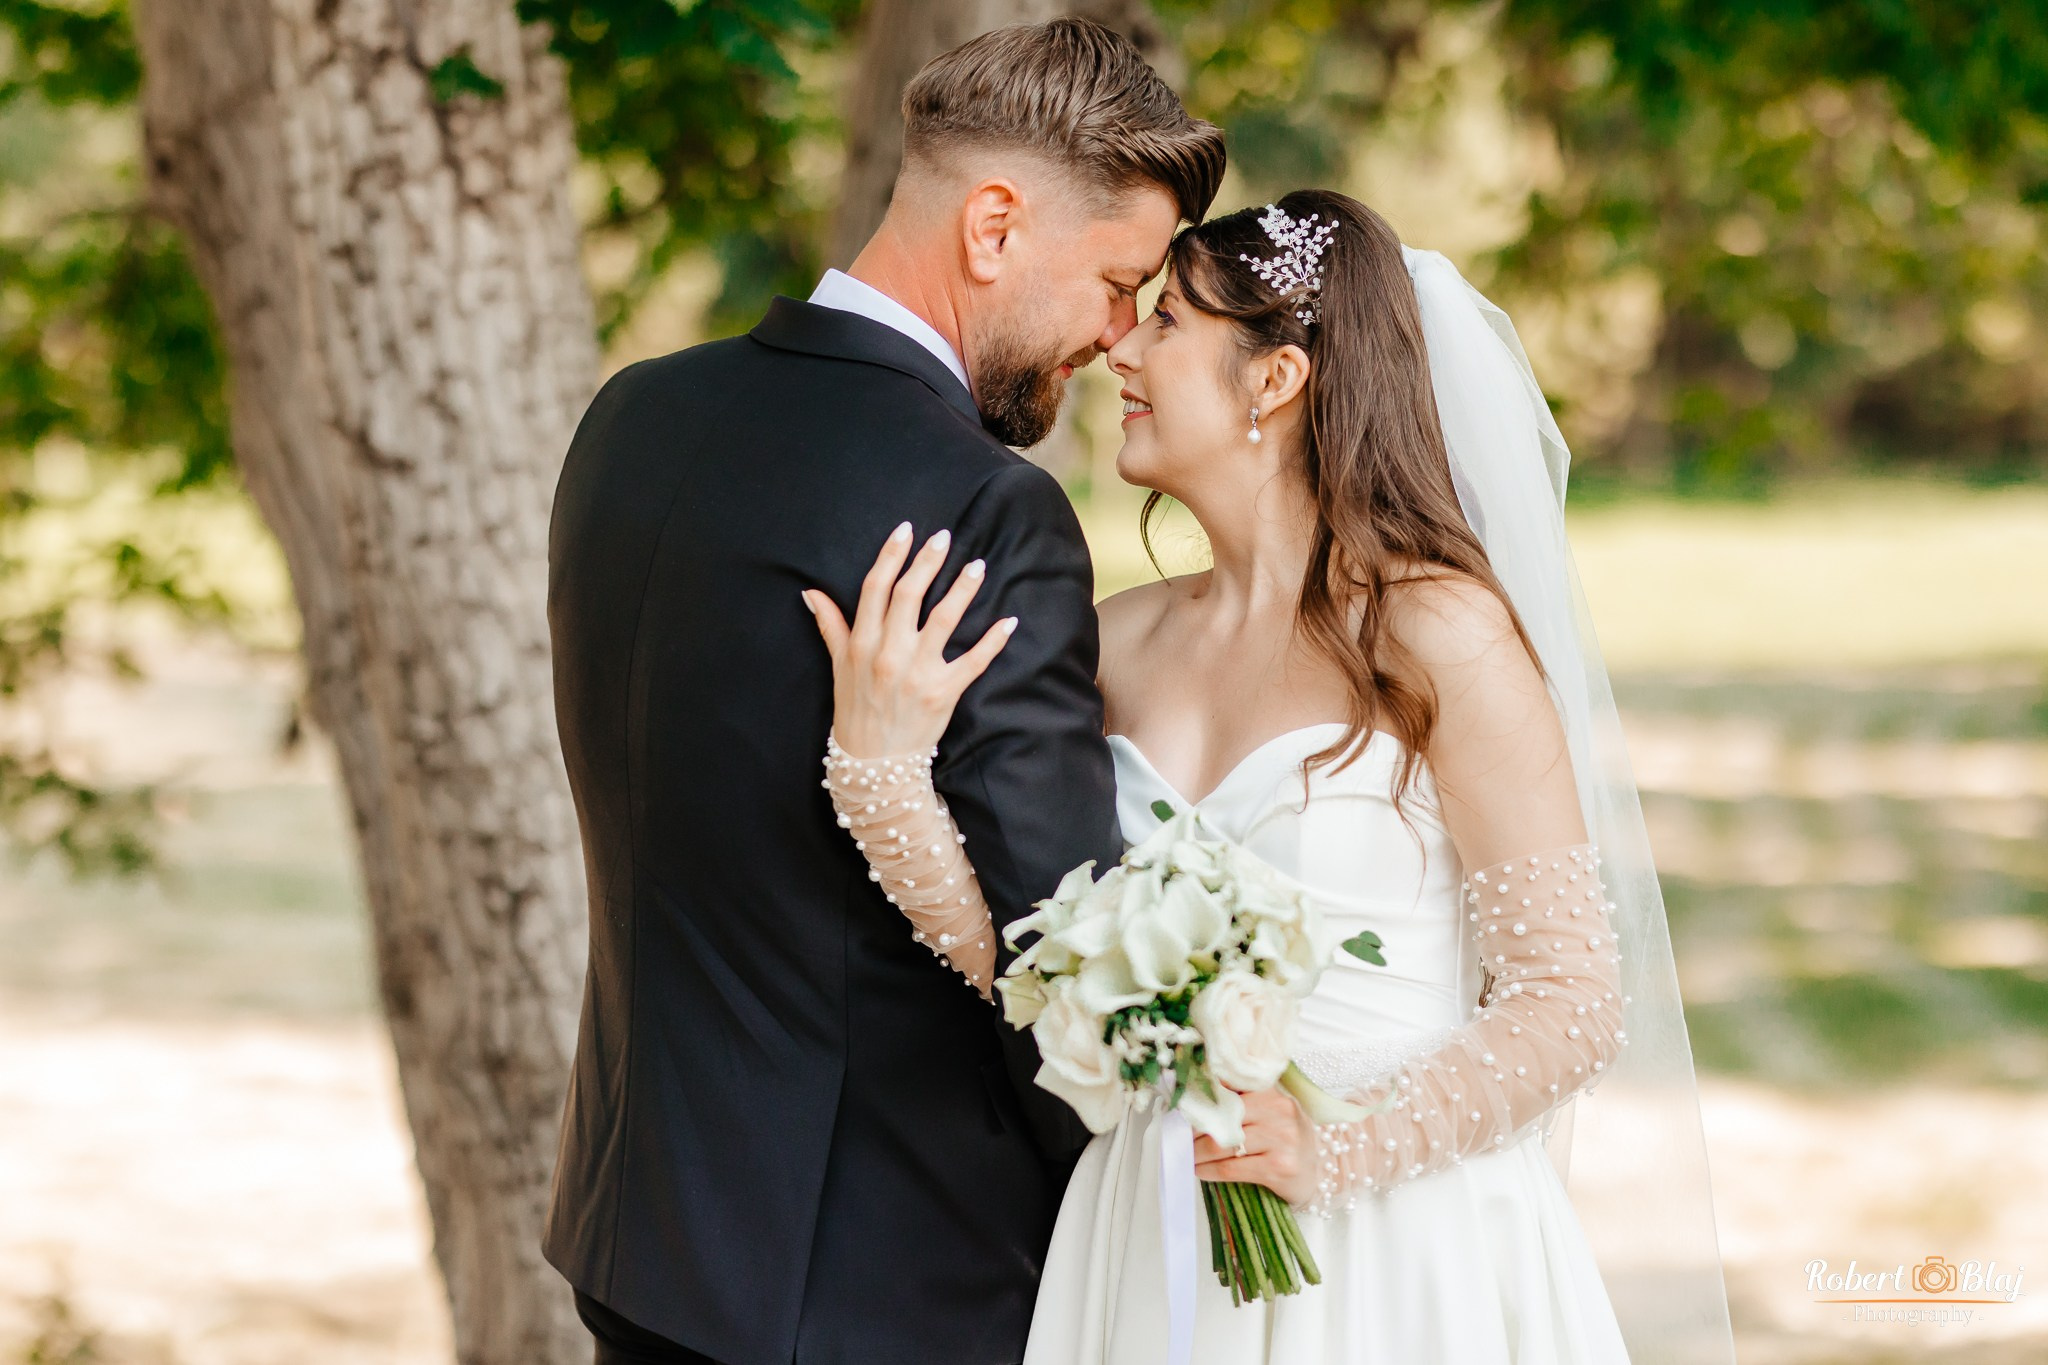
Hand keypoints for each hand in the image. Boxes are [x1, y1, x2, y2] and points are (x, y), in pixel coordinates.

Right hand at [802, 521, 1016, 757]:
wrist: (873, 765)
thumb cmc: (855, 710)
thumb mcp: (838, 667)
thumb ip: (830, 626)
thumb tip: (810, 592)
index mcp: (861, 644)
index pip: (875, 589)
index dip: (891, 556)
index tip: (906, 531)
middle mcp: (888, 654)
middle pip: (909, 596)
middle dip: (928, 562)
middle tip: (944, 537)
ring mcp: (917, 674)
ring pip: (944, 619)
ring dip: (963, 589)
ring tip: (977, 565)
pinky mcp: (943, 693)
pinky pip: (974, 661)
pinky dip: (993, 641)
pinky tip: (1009, 621)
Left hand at [1191, 1088, 1317, 1206]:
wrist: (1321, 1169)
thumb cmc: (1287, 1137)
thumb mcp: (1270, 1110)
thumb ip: (1241, 1100)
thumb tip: (1195, 1098)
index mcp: (1271, 1092)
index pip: (1226, 1090)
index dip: (1199, 1101)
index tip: (1182, 1111)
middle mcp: (1279, 1111)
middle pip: (1220, 1119)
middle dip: (1194, 1131)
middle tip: (1179, 1138)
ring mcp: (1281, 1140)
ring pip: (1222, 1145)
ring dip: (1197, 1154)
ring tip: (1187, 1156)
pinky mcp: (1278, 1168)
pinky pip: (1231, 1169)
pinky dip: (1209, 1171)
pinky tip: (1201, 1171)